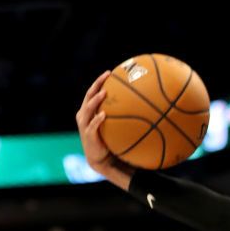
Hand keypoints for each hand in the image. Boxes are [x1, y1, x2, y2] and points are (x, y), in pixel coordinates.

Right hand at [75, 71, 133, 188]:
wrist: (101, 157)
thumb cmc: (109, 139)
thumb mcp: (115, 125)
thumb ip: (123, 115)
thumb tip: (145, 106)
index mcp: (89, 110)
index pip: (92, 92)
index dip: (99, 81)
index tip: (109, 72)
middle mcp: (84, 115)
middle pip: (88, 96)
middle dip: (97, 85)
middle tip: (106, 76)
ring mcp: (84, 124)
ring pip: (88, 109)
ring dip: (95, 100)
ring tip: (104, 93)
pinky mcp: (88, 135)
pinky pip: (92, 126)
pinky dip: (97, 120)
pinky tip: (104, 115)